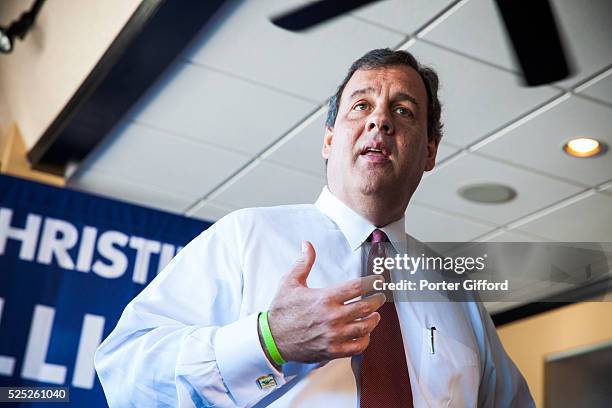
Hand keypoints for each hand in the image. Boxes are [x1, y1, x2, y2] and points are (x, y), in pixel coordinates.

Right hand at [264, 241, 385, 363]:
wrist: (272, 338)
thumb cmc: (281, 310)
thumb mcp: (290, 282)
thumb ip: (303, 263)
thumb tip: (307, 244)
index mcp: (325, 298)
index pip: (357, 287)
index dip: (372, 282)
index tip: (378, 280)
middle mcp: (333, 317)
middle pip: (366, 307)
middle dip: (377, 300)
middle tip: (380, 297)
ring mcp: (334, 335)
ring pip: (365, 327)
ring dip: (373, 320)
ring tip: (375, 315)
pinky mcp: (333, 350)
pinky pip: (357, 347)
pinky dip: (365, 339)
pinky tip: (364, 333)